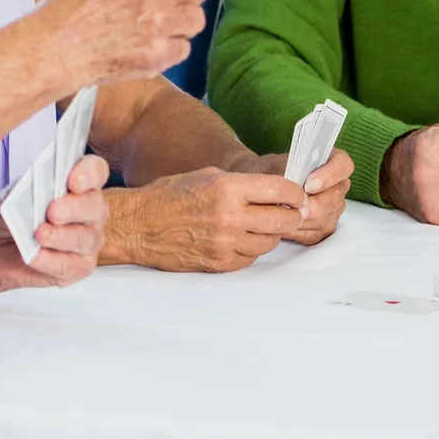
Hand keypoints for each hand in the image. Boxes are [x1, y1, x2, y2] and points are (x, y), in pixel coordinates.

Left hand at [0, 153, 112, 300]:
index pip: (96, 171)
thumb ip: (28, 188)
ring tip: (39, 235)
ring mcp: (88, 240)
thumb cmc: (9, 216)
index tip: (73, 180)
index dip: (89, 174)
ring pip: (85, 238)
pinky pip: (72, 265)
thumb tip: (39, 187)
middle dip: (75, 208)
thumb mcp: (11, 195)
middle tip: (53, 212)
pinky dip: (51, 261)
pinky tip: (35, 256)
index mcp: (80, 184)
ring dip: (61, 236)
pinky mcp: (79, 267)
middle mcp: (90, 211)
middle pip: (95, 206)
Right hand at [35, 0, 214, 88]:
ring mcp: (158, 22)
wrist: (52, 49)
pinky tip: (145, 46)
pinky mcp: (158, 54)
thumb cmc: (71, 6)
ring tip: (152, 26)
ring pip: (197, 18)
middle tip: (168, 2)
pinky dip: (169, 50)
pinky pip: (184, 48)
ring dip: (180, 23)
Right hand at [102, 165, 307, 271]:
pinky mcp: (218, 263)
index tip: (299, 194)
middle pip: (282, 219)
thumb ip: (242, 184)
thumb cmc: (171, 194)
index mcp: (228, 188)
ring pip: (269, 241)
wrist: (139, 225)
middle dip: (293, 215)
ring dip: (273, 233)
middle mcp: (229, 216)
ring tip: (267, 225)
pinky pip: (249, 257)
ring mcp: (224, 243)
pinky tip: (245, 238)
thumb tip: (275, 190)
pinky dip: (253, 248)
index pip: (280, 190)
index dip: (295, 192)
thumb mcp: (208, 175)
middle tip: (295, 212)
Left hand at [236, 147, 353, 244]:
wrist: (265, 189)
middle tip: (296, 207)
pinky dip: (296, 232)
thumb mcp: (277, 164)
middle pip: (335, 198)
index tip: (309, 184)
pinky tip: (281, 226)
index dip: (330, 175)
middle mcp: (338, 187)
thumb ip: (289, 170)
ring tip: (282, 216)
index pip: (344, 166)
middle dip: (314, 205)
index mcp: (333, 163)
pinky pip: (314, 234)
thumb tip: (294, 184)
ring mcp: (333, 209)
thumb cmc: (274, 172)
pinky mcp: (323, 228)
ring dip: (302, 220)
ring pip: (324, 219)